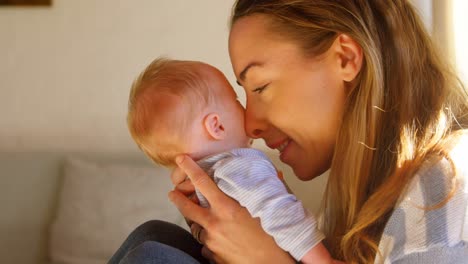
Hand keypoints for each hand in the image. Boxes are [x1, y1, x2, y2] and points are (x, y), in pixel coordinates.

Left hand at [168, 155, 294, 263]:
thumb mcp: (269, 210)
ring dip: (197, 223)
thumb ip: (266, 191)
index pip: (202, 182)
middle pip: (186, 207)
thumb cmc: (274, 239)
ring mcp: (211, 241)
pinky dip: (209, 242)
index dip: (189, 168)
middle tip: (173, 193)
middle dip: (177, 198)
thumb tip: (277, 174)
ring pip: (195, 228)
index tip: (181, 160)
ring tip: (204, 220)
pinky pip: (205, 246)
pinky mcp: (212, 256)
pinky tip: (221, 241)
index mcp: (227, 208)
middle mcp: (214, 224)